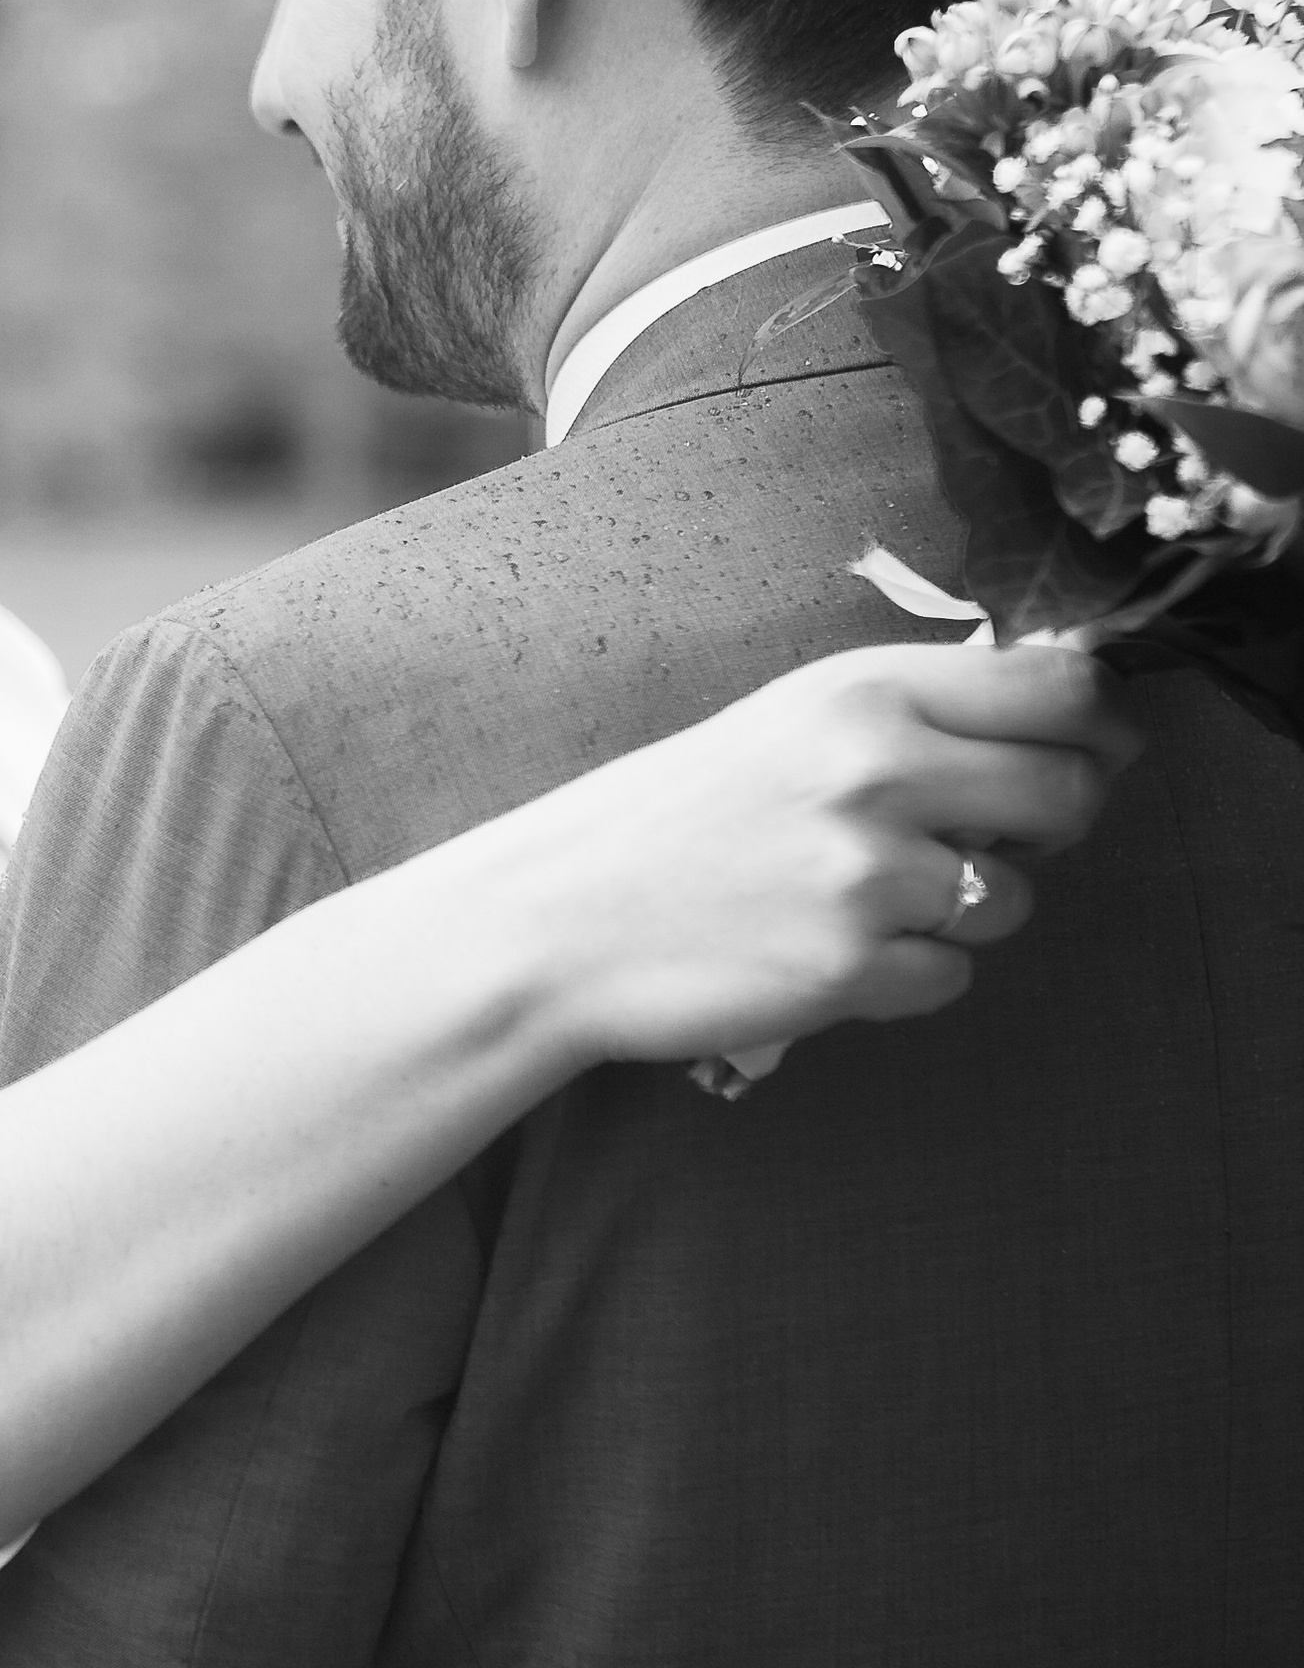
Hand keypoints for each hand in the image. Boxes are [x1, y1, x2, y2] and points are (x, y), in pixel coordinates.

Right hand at [494, 641, 1140, 1076]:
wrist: (562, 916)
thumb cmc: (680, 814)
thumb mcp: (791, 719)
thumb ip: (917, 713)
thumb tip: (1070, 723)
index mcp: (862, 692)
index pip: (1058, 689)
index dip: (1103, 725)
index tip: (1096, 749)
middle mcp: (876, 771)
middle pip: (1069, 792)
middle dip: (1060, 822)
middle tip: (1003, 834)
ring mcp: (867, 877)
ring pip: (1014, 900)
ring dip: (967, 908)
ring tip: (869, 897)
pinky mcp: (852, 970)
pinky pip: (953, 978)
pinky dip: (910, 975)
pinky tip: (833, 949)